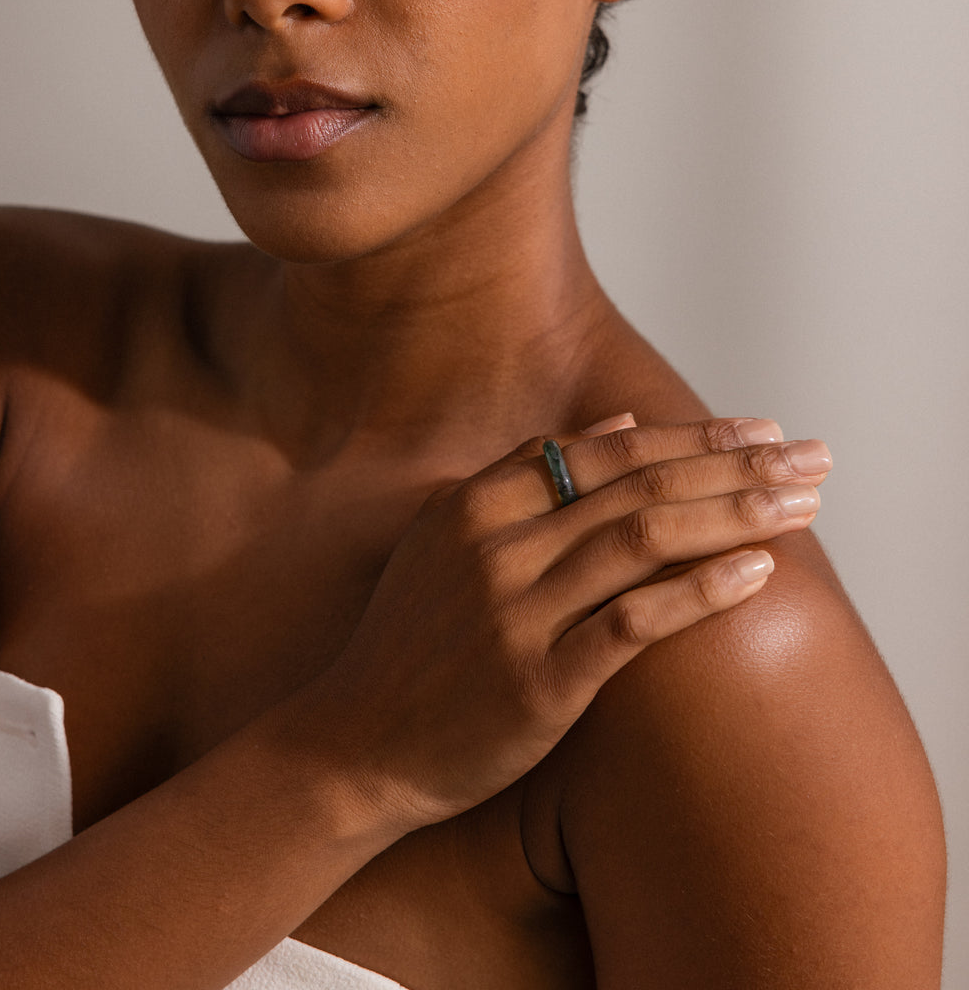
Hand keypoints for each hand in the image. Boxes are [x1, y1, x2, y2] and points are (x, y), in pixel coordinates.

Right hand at [296, 416, 830, 833]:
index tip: (759, 433)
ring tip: (804, 505)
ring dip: (733, 516)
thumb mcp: (444, 540)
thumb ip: (520, 474)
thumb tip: (616, 424)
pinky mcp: (537, 683)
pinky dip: (699, 594)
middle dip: (735, 466)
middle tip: (810, 457)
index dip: (692, 437)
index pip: (606, 453)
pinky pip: (633, 623)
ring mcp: (515, 614)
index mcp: (475, 505)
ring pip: (644, 541)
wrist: (356, 742)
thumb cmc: (409, 644)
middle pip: (637, 487)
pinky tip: (758, 574)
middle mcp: (496, 548)